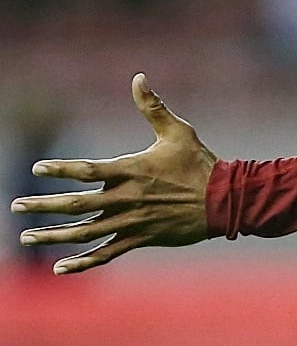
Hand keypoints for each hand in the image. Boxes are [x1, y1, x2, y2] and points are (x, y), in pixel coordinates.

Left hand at [10, 75, 216, 273]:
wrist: (226, 201)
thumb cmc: (200, 164)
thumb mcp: (178, 131)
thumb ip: (153, 107)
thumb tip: (138, 77)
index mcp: (131, 171)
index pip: (87, 171)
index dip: (60, 170)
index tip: (37, 169)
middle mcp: (126, 198)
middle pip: (76, 205)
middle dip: (42, 206)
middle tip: (16, 206)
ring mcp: (132, 222)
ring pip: (85, 232)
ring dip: (53, 235)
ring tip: (26, 237)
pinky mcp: (141, 239)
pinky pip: (106, 253)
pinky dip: (82, 262)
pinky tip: (60, 267)